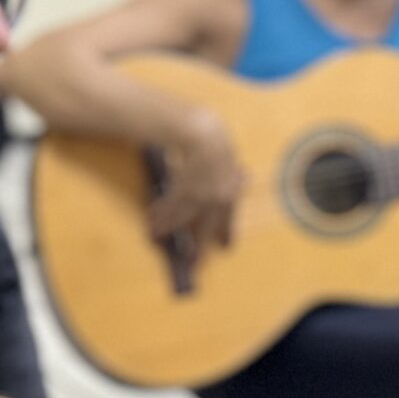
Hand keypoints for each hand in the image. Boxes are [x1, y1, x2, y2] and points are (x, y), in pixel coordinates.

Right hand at [145, 107, 245, 254]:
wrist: (204, 135)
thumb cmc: (217, 146)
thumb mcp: (231, 160)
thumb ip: (237, 175)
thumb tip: (245, 177)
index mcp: (230, 193)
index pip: (228, 218)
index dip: (227, 233)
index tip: (226, 247)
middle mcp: (215, 198)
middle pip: (205, 227)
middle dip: (199, 247)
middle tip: (193, 262)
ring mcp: (198, 195)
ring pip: (181, 216)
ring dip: (166, 226)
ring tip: (155, 235)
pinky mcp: (182, 188)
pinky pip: (170, 204)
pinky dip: (161, 212)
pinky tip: (153, 218)